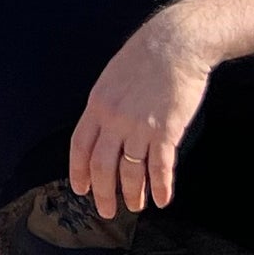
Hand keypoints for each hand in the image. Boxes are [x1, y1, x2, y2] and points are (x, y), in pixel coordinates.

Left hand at [68, 10, 210, 216]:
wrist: (175, 43)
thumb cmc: (145, 56)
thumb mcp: (112, 78)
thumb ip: (106, 105)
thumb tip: (103, 129)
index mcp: (97, 104)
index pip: (80, 146)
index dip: (79, 171)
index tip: (80, 189)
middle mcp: (114, 119)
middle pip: (102, 166)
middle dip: (103, 193)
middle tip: (106, 211)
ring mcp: (140, 126)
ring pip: (130, 172)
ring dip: (133, 194)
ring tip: (135, 206)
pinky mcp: (166, 131)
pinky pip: (160, 168)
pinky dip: (161, 187)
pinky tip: (162, 199)